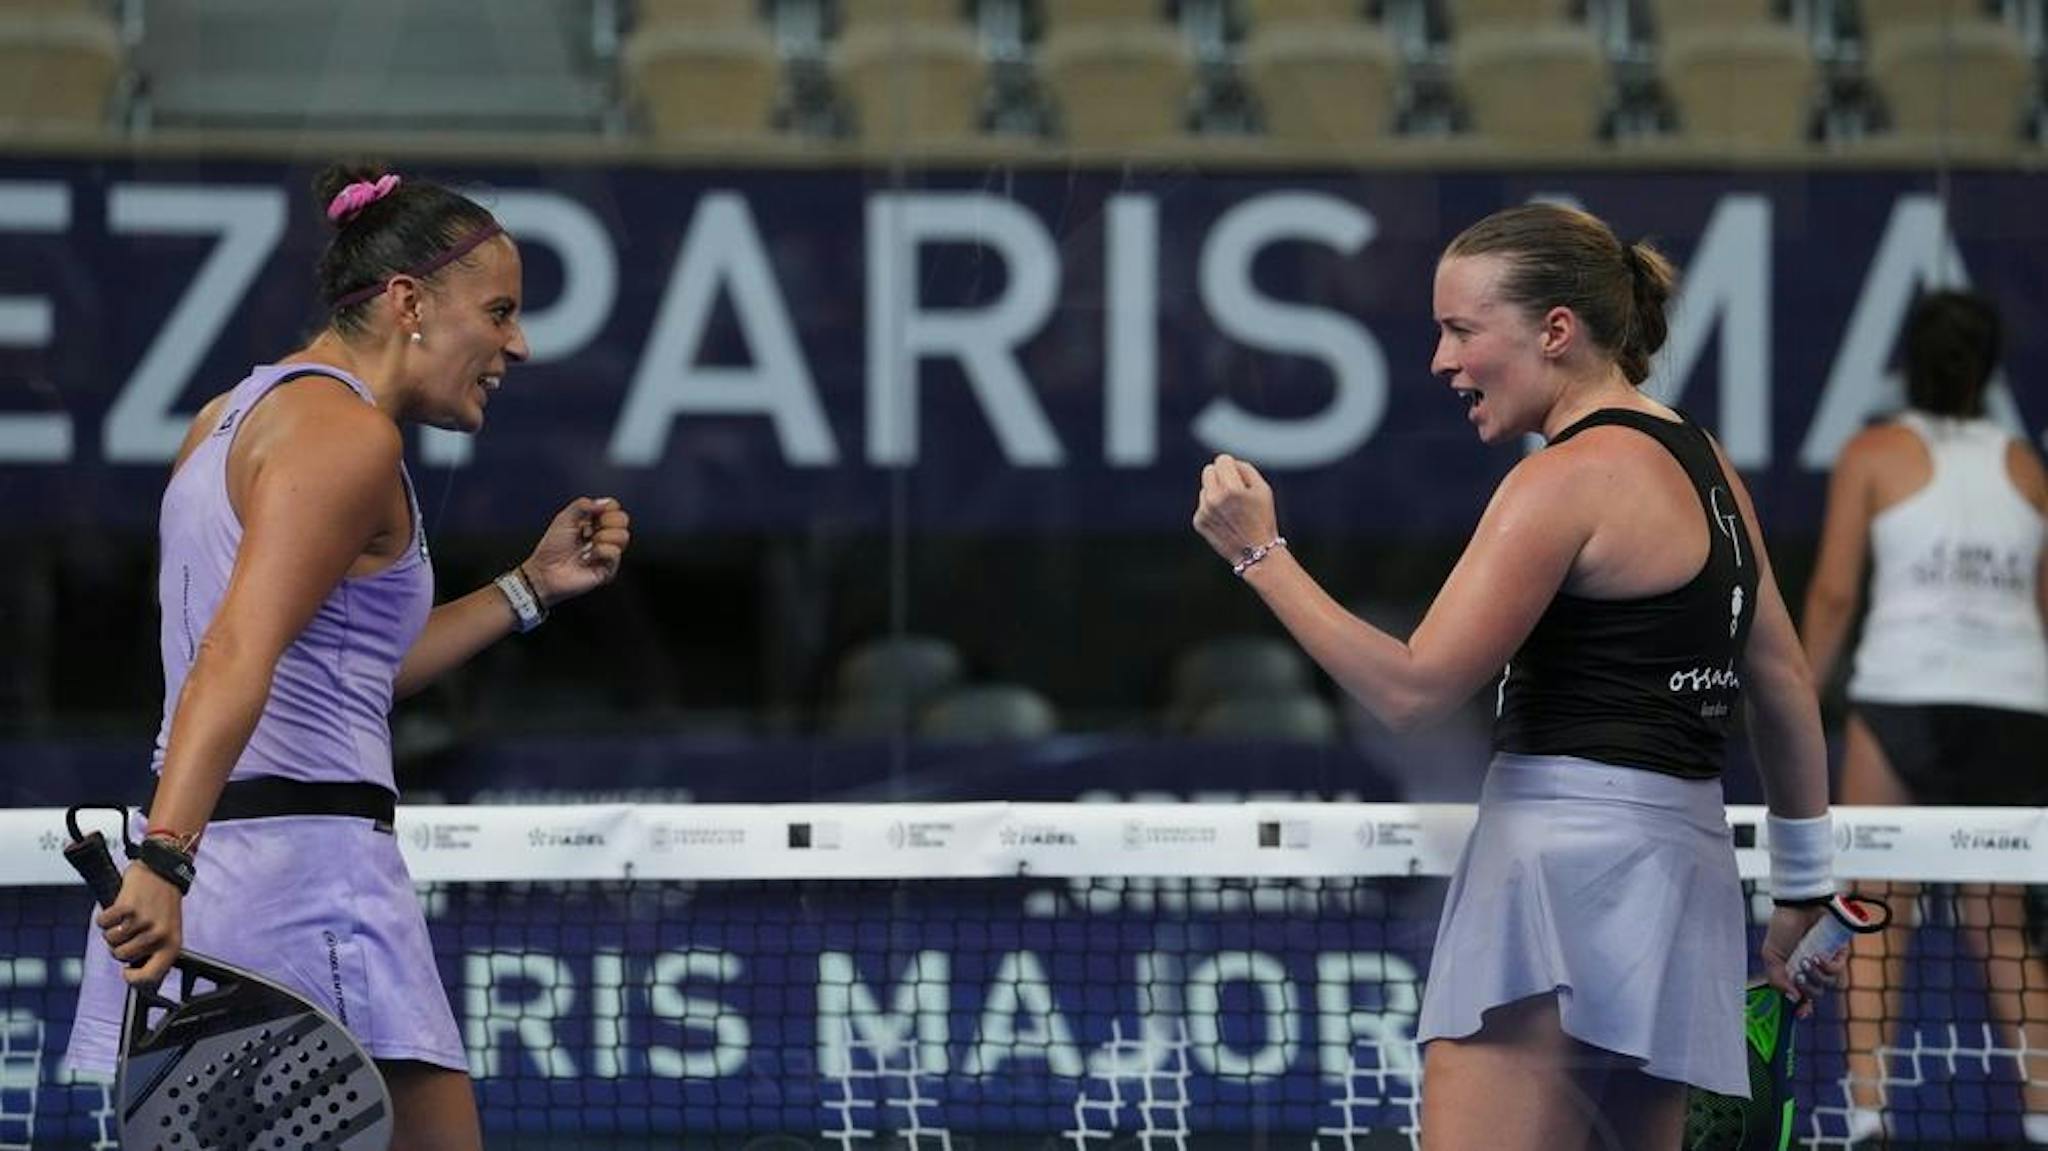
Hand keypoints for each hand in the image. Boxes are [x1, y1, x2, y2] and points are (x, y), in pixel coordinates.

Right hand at [98, 863, 182, 987]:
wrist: (163, 871)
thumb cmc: (163, 905)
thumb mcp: (168, 932)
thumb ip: (155, 954)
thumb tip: (138, 982)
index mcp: (171, 945)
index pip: (151, 978)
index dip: (133, 980)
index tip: (126, 973)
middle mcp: (158, 936)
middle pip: (120, 957)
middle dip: (119, 945)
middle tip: (130, 929)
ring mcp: (143, 922)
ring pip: (110, 940)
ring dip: (112, 929)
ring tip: (127, 917)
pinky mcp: (127, 907)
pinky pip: (102, 923)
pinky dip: (104, 916)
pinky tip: (118, 907)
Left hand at [522, 497, 630, 606]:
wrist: (546, 570)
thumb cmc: (552, 547)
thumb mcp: (564, 518)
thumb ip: (582, 505)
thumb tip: (604, 503)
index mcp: (594, 522)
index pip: (613, 507)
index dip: (605, 507)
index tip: (590, 514)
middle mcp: (603, 535)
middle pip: (623, 519)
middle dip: (607, 521)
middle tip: (589, 531)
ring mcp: (607, 553)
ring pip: (623, 536)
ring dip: (603, 537)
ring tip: (588, 545)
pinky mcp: (609, 569)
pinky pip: (615, 552)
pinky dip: (600, 552)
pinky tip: (588, 558)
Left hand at [1192, 453, 1280, 566]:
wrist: (1255, 553)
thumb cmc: (1262, 518)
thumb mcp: (1263, 489)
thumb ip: (1245, 468)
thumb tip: (1228, 462)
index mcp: (1231, 488)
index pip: (1221, 460)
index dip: (1232, 466)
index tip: (1238, 476)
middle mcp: (1214, 498)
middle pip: (1208, 470)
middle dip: (1220, 476)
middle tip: (1233, 490)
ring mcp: (1204, 511)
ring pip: (1205, 488)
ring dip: (1216, 493)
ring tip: (1232, 510)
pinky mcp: (1198, 521)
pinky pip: (1202, 504)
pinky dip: (1212, 508)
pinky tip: (1225, 520)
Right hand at [1760, 903, 1845, 1016]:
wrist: (1796, 907)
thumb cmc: (1782, 928)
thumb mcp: (1771, 956)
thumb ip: (1778, 980)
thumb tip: (1792, 999)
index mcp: (1794, 972)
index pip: (1802, 997)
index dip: (1803, 1009)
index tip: (1800, 1014)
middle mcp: (1811, 970)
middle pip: (1815, 994)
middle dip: (1806, 988)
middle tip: (1798, 975)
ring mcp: (1826, 962)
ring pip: (1828, 984)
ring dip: (1816, 975)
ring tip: (1807, 959)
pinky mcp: (1839, 954)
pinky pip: (1838, 970)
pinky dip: (1827, 966)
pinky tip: (1817, 955)